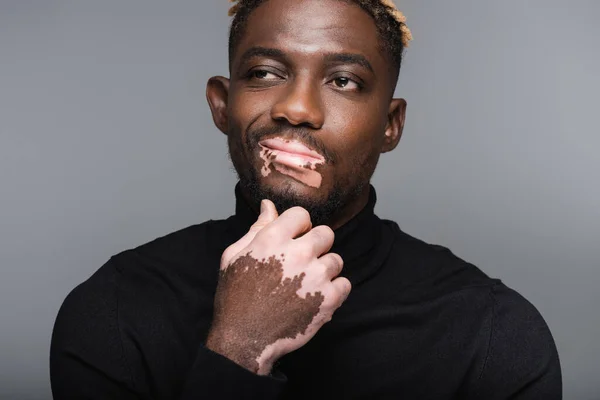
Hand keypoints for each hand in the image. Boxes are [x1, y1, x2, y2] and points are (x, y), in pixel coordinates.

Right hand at [206, 199, 351, 374]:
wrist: (244, 339)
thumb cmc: (235, 296)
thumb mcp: (234, 256)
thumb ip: (257, 228)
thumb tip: (269, 205)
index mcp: (273, 239)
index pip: (302, 215)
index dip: (298, 227)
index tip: (292, 240)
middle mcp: (298, 253)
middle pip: (326, 233)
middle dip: (316, 245)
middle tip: (302, 262)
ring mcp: (316, 276)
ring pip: (336, 259)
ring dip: (325, 269)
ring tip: (307, 283)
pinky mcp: (328, 299)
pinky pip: (345, 284)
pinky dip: (334, 291)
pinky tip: (316, 297)